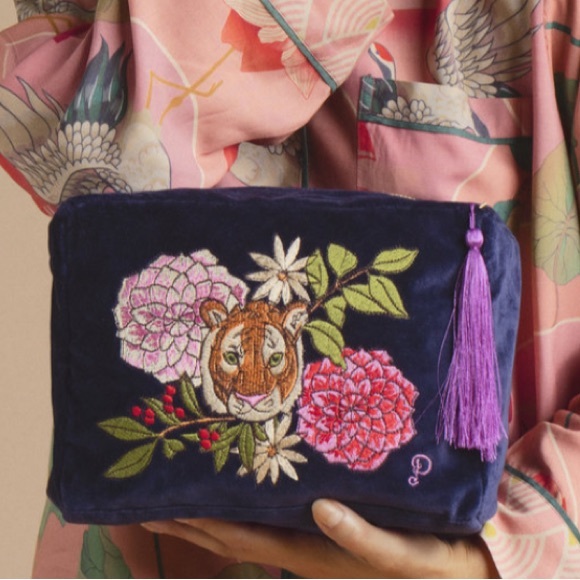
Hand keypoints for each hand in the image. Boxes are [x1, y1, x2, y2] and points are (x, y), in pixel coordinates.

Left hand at [142, 499, 498, 577]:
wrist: (460, 572)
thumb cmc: (433, 562)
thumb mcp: (405, 555)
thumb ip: (363, 537)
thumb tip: (320, 508)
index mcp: (313, 554)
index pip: (244, 539)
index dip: (202, 525)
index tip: (163, 505)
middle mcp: (302, 547)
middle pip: (234, 535)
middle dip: (190, 520)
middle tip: (149, 496)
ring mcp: (310, 540)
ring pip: (248, 526)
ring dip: (210, 513)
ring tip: (178, 490)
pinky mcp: (325, 528)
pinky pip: (272, 516)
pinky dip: (244, 505)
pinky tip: (238, 488)